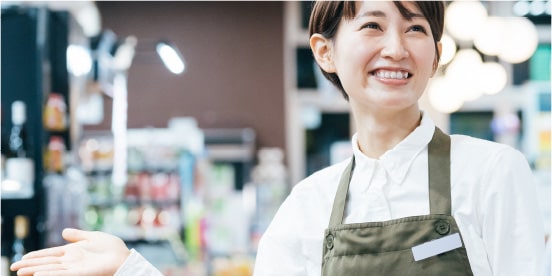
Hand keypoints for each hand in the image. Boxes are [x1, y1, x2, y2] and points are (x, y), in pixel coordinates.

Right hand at [10, 228, 130, 275]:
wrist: (124, 257)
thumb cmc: (112, 249)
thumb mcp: (93, 237)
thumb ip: (78, 235)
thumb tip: (63, 231)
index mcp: (73, 252)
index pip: (50, 254)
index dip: (36, 256)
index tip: (22, 259)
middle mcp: (71, 261)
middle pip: (46, 263)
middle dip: (30, 265)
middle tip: (13, 268)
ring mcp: (74, 268)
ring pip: (50, 269)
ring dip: (35, 270)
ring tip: (20, 271)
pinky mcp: (80, 273)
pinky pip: (62, 274)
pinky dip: (50, 273)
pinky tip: (39, 273)